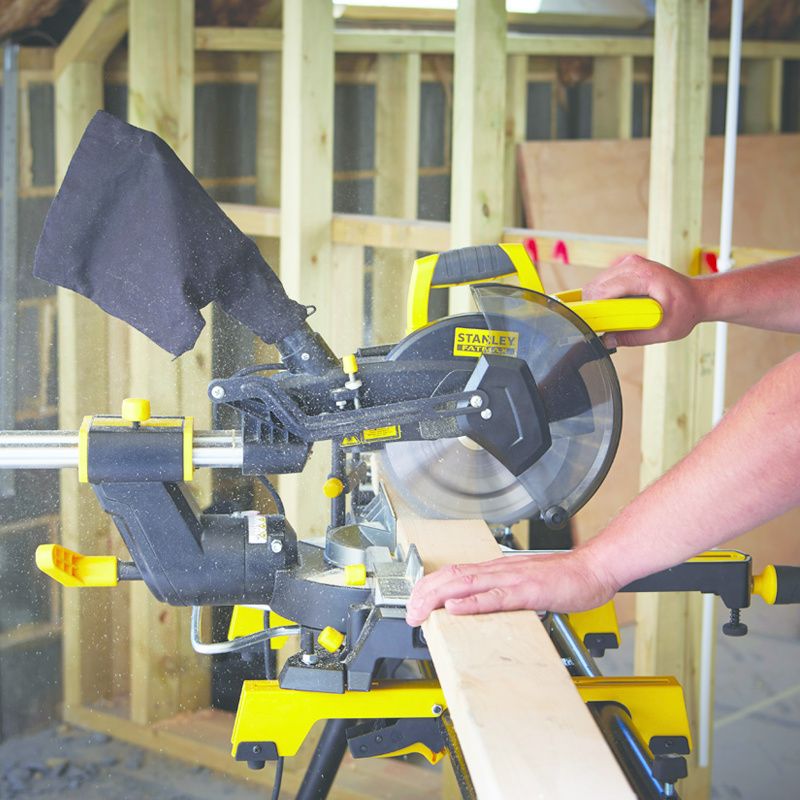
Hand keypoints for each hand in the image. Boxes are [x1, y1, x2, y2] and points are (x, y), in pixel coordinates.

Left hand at [404, 548, 618, 625]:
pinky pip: (496, 597)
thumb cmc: (563, 578)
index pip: (454, 573)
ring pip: (467, 584)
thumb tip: (479, 605)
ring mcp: (512, 579)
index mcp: (497, 569)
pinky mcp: (528, 591)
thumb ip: (501, 592)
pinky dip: (473, 602)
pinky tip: (457, 608)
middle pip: (452, 576)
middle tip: (409, 612)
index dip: (429, 586)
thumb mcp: (523, 583)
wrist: (592, 569)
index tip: (414, 601)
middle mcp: (499, 570)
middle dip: (425, 593)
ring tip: (421, 610)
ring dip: (439, 597)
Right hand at [583, 254, 705, 346]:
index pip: (605, 290)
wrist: (697, 296)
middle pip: (596, 285)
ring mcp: (629, 262)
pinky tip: (612, 307)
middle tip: (597, 326)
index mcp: (646, 277)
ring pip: (596, 283)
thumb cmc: (685, 310)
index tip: (587, 324)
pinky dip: (602, 295)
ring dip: (596, 301)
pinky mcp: (626, 265)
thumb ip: (634, 338)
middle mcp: (635, 265)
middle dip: (592, 307)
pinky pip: (603, 281)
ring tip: (606, 318)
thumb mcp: (664, 331)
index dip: (592, 308)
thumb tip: (607, 340)